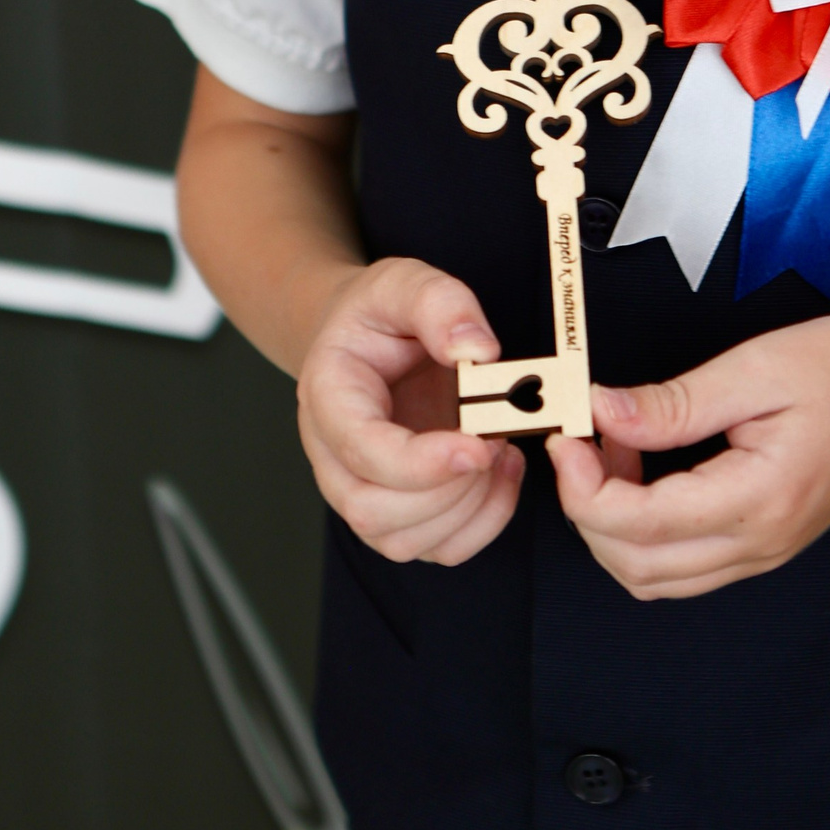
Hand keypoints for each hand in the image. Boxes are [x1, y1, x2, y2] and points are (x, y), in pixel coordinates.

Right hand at [296, 257, 524, 564]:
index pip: (362, 451)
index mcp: (329, 397)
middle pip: (373, 511)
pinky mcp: (398, 510)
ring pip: (402, 541)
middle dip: (446, 491)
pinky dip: (480, 525)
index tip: (477, 445)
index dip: (420, 462)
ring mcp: (362, 489)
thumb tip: (477, 350)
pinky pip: (435, 548)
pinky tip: (500, 474)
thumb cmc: (380, 314)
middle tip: (492, 440)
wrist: (366, 336)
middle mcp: (334, 456)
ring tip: (499, 450)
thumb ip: (440, 304)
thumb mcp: (404, 281)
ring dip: (466, 509)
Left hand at [548, 313, 829, 598]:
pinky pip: (684, 561)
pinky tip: (649, 465)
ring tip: (618, 447)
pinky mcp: (764, 542)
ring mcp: (763, 550)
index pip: (638, 525)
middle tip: (583, 439)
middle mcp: (760, 543)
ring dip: (616, 522)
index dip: (583, 485)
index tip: (569, 434)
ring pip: (656, 575)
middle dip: (589, 508)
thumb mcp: (757, 368)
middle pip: (636, 566)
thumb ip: (674, 401)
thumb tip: (602, 412)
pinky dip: (647, 526)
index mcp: (758, 500)